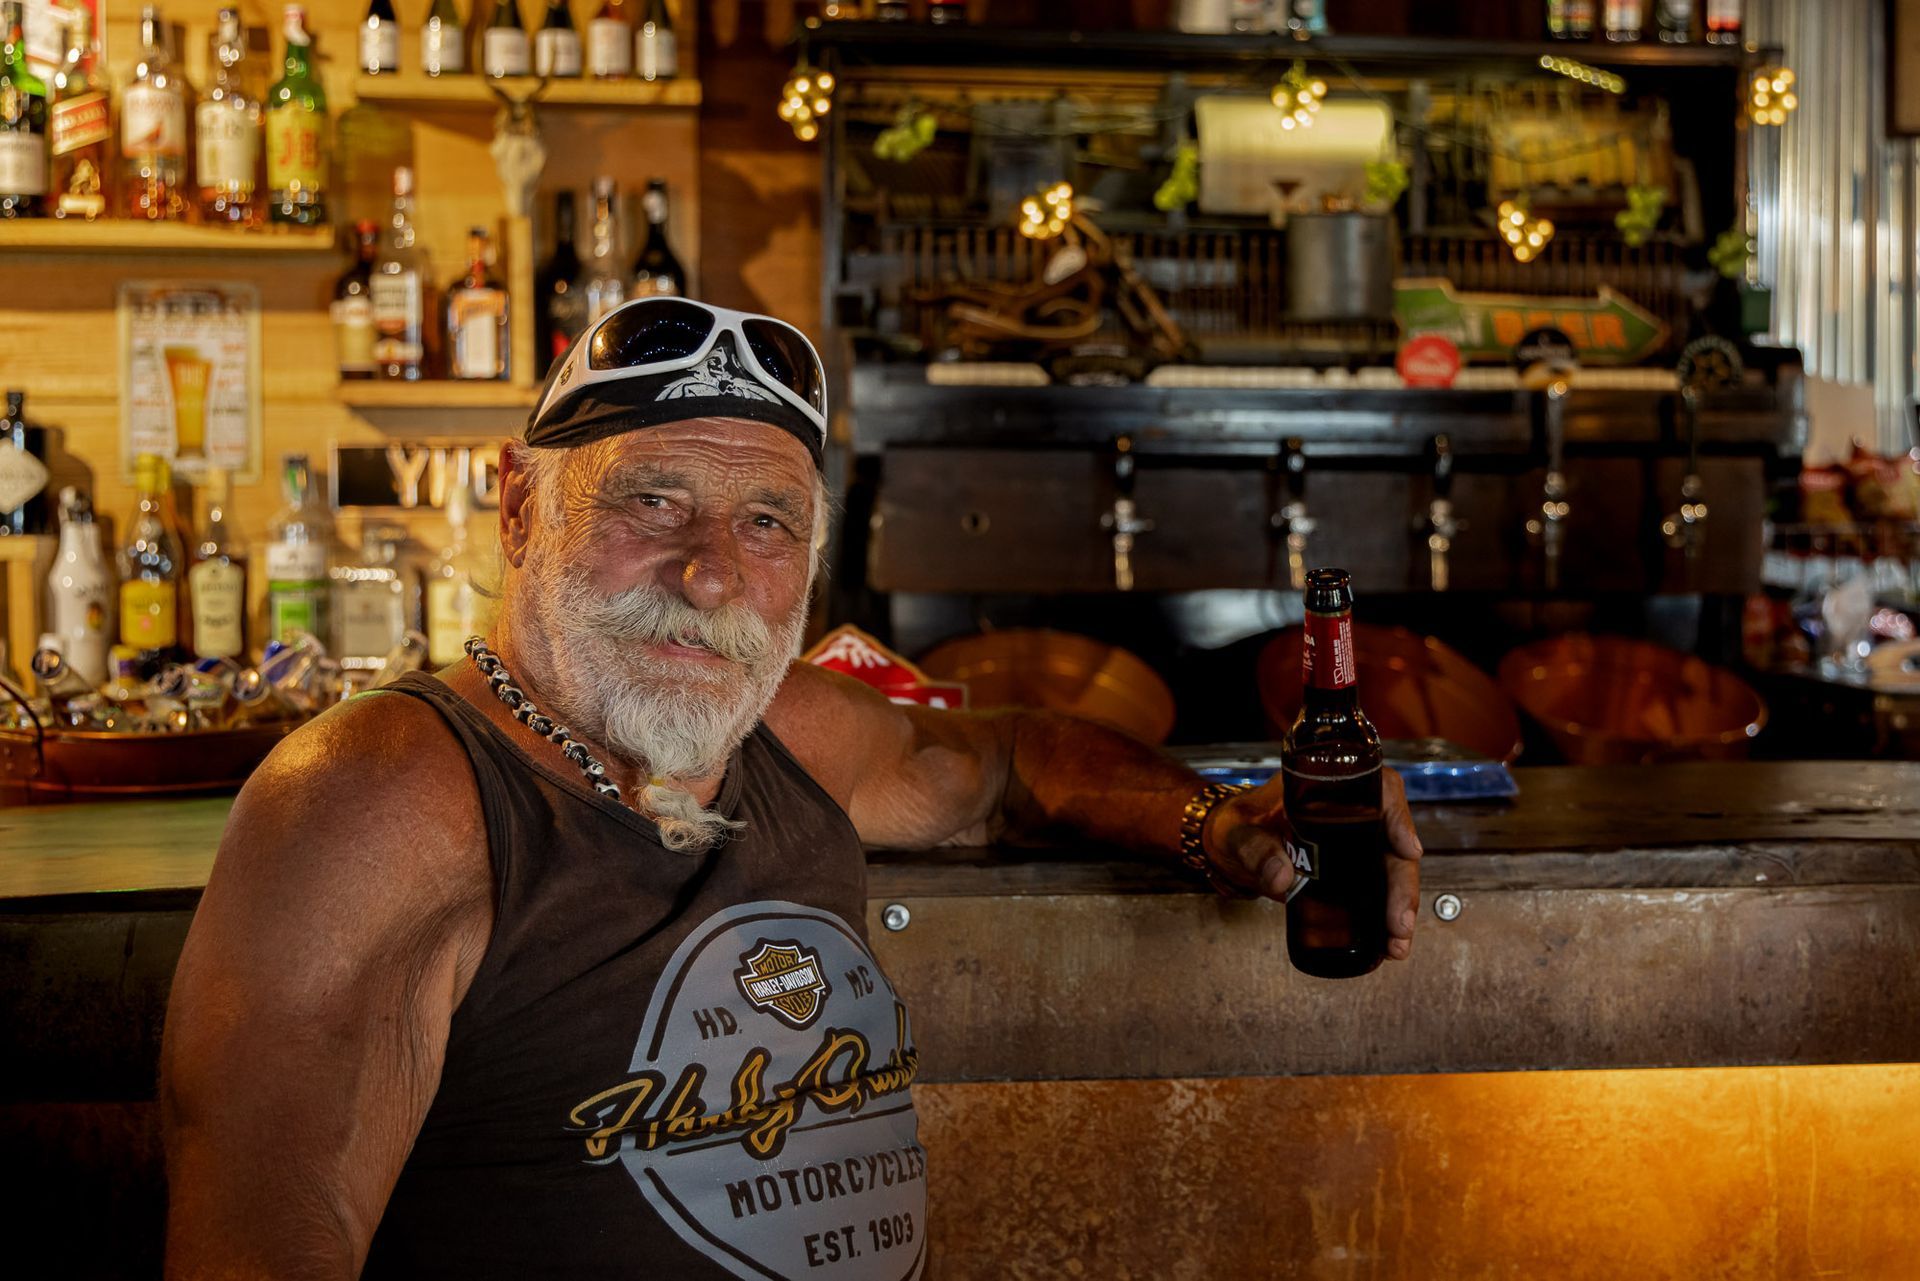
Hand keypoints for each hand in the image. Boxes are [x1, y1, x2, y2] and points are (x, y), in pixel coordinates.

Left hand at [1202, 769, 1423, 961]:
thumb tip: (1281, 877)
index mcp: (1328, 788)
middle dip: (1402, 884)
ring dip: (1400, 906)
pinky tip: (1389, 941)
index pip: (1380, 789)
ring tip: (1397, 941)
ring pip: (1391, 870)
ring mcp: (1351, 845)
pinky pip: (1377, 891)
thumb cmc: (1233, 825)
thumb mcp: (1238, 833)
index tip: (1407, 850)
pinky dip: (1385, 917)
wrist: (1226, 847)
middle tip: (1398, 921)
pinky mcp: (1348, 873)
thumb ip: (1254, 850)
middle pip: (1392, 841)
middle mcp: (1348, 814)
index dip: (1400, 817)